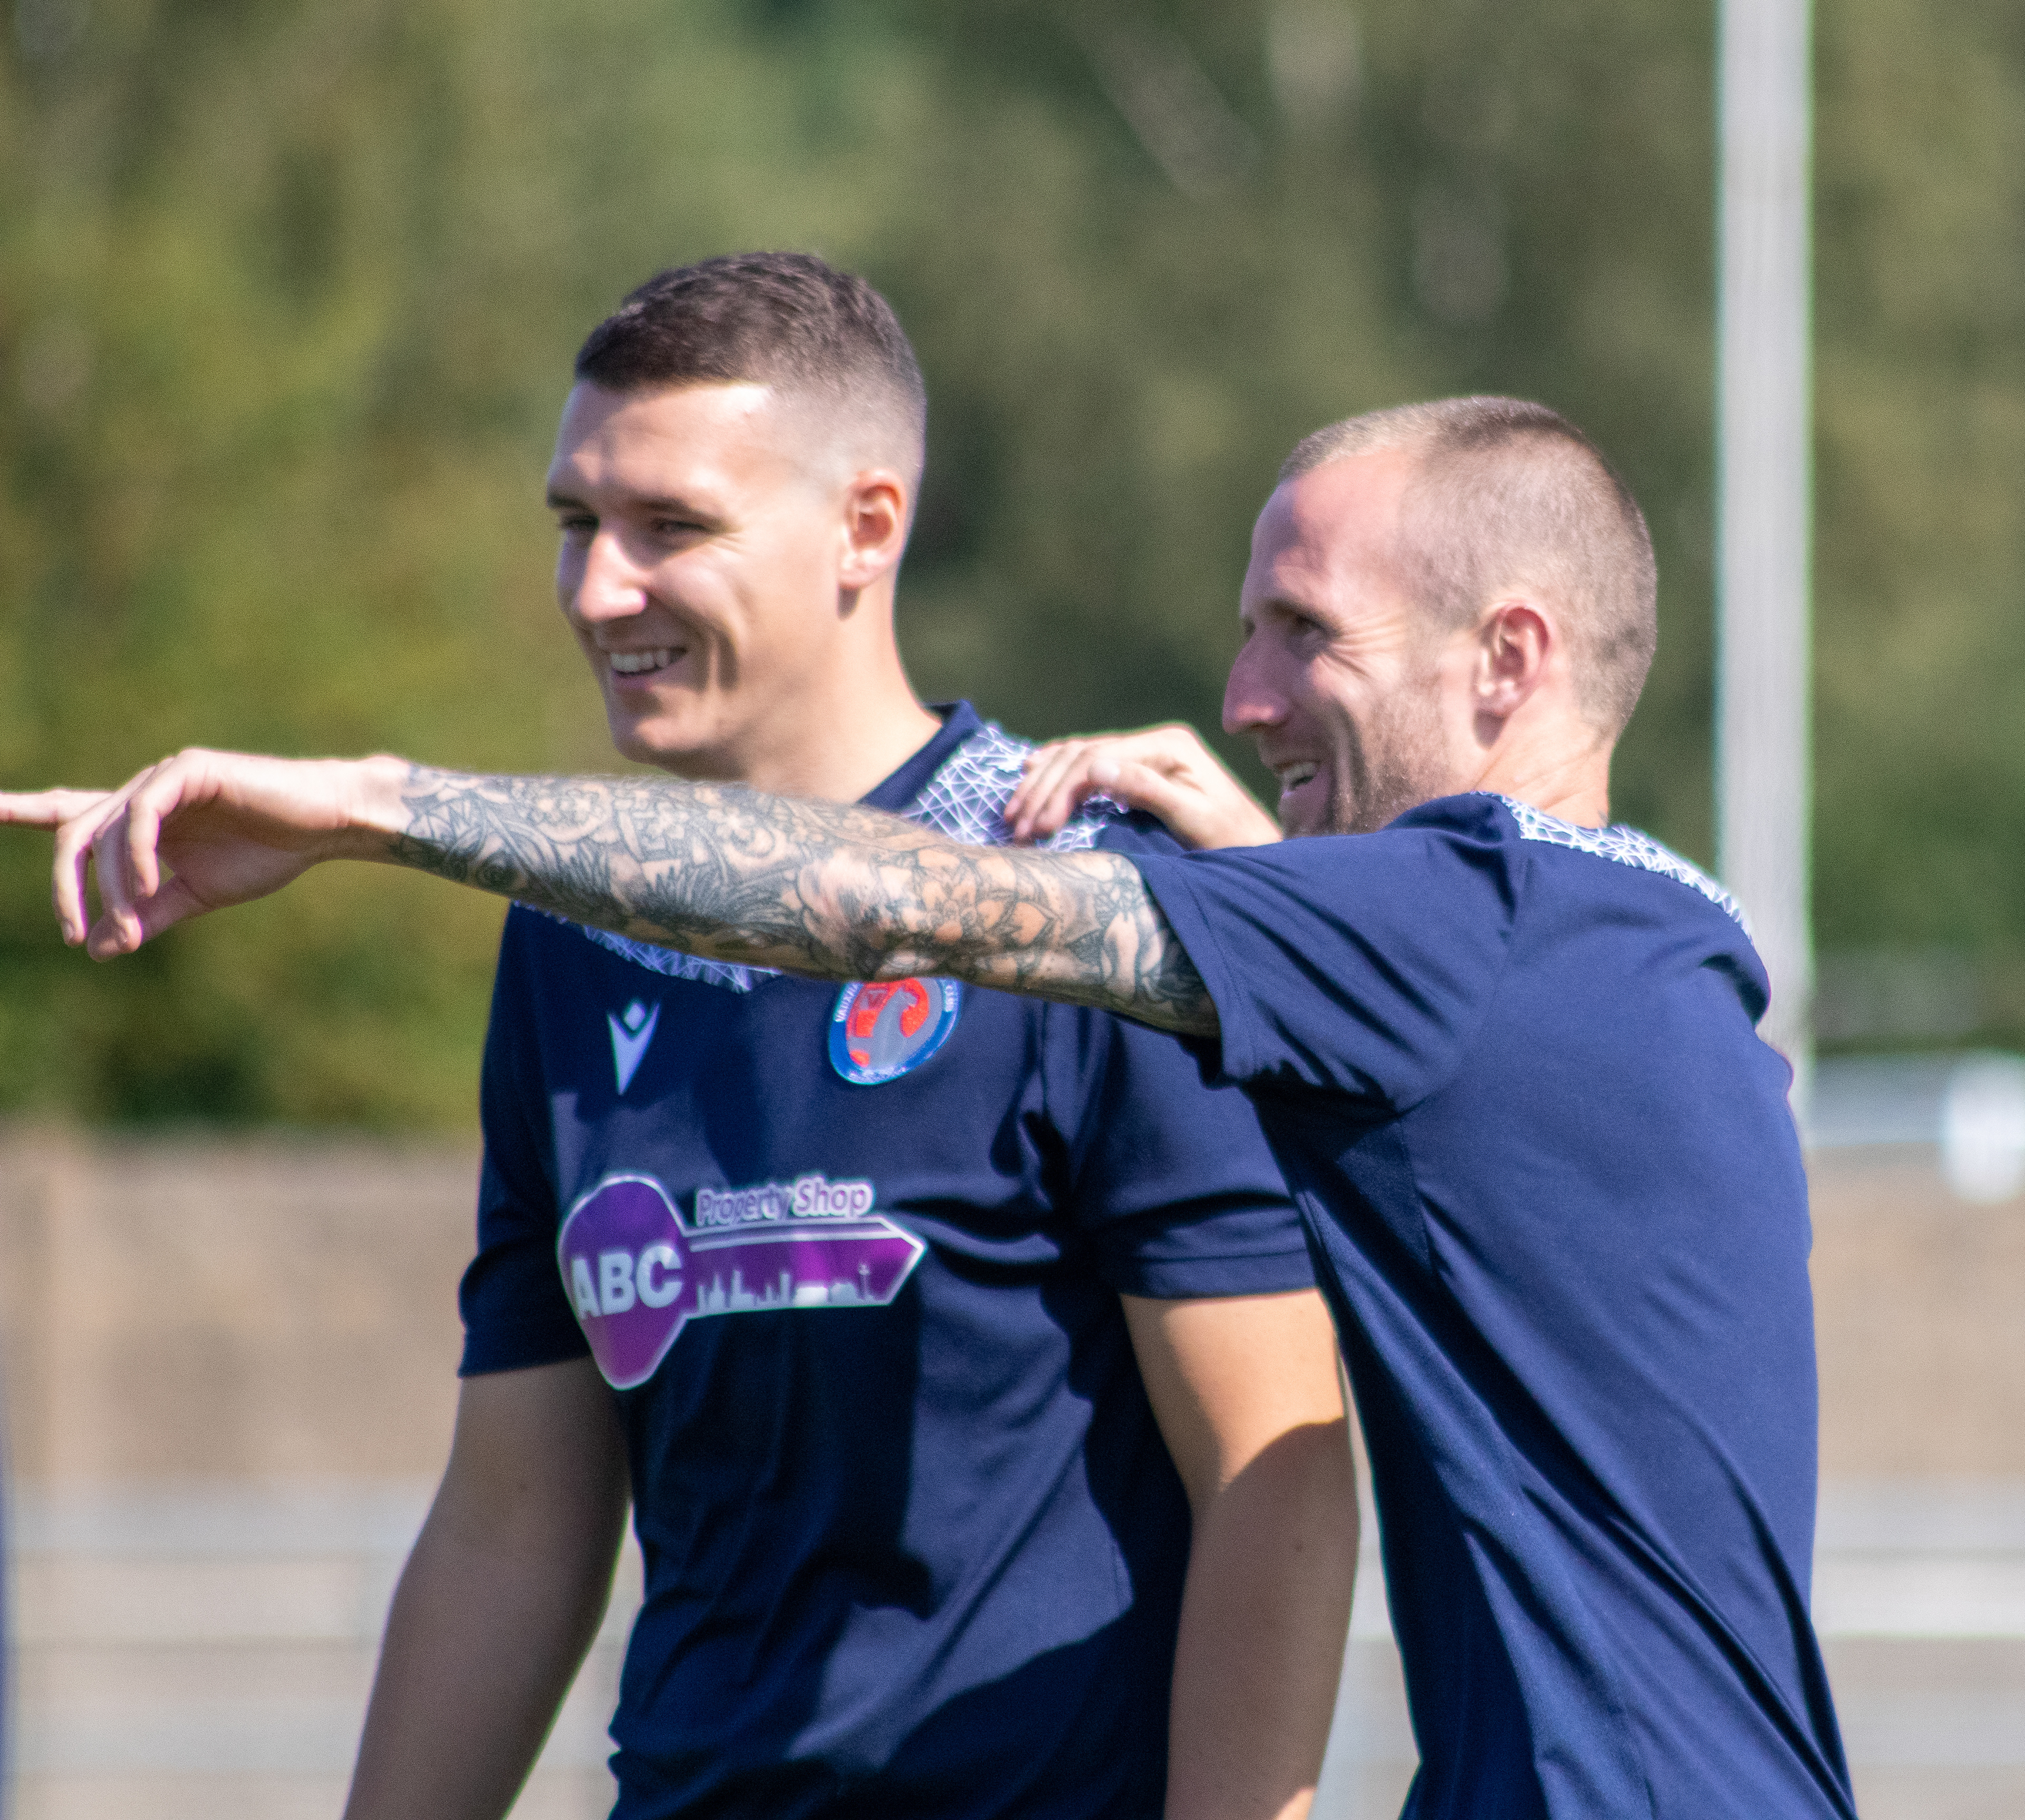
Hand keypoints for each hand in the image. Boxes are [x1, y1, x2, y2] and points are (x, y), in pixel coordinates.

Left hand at [0, 749, 396, 957]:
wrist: (325, 827)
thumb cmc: (269, 854)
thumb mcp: (199, 895)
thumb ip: (150, 916)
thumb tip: (99, 951)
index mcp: (142, 818)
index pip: (70, 816)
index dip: (23, 811)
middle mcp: (142, 793)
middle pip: (74, 833)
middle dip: (64, 888)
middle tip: (74, 936)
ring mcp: (162, 778)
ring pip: (104, 833)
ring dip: (108, 889)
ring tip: (125, 928)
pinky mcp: (187, 772)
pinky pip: (139, 817)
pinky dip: (134, 858)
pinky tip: (148, 889)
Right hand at [1005, 724, 1281, 850]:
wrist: (1260, 852)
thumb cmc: (1233, 843)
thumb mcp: (1194, 818)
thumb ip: (1148, 789)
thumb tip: (1095, 766)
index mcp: (1169, 745)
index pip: (1096, 757)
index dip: (1059, 791)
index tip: (1036, 829)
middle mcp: (1156, 741)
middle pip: (1080, 754)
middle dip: (1043, 791)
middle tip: (1016, 829)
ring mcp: (1147, 752)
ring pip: (1077, 756)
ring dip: (1042, 785)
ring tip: (1015, 818)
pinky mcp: (1141, 768)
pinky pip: (1088, 762)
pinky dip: (1056, 773)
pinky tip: (1031, 778)